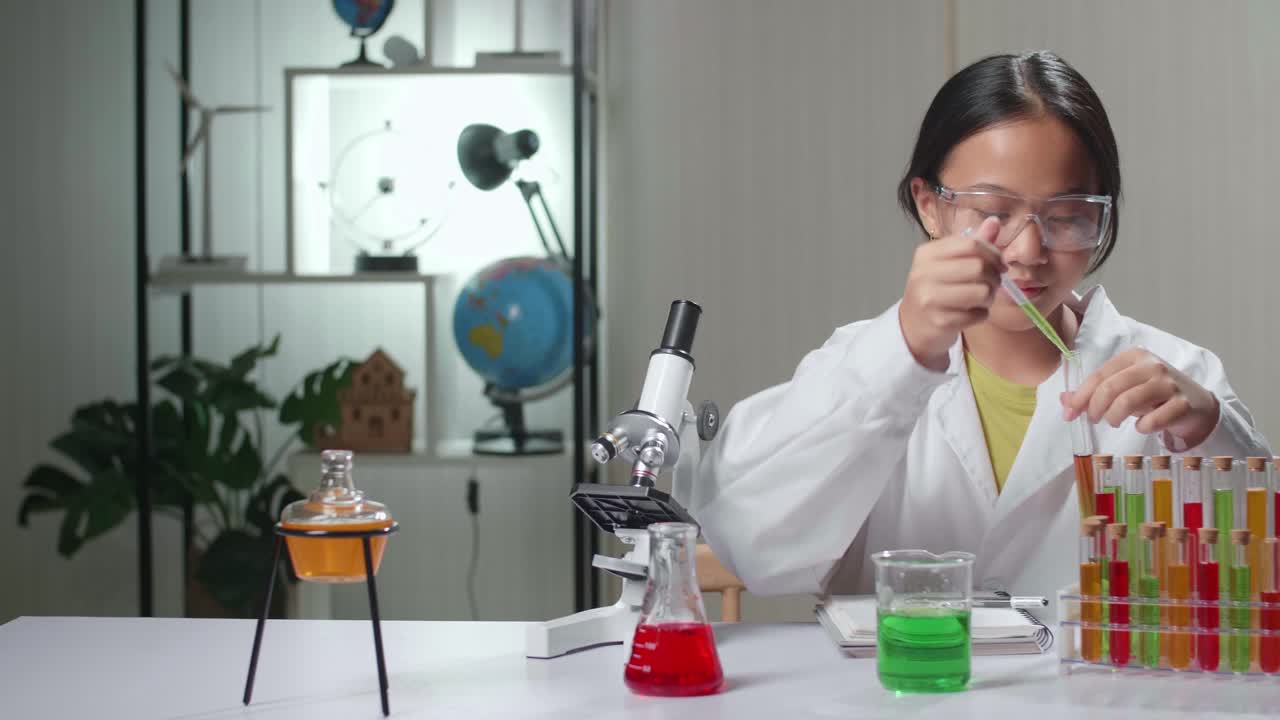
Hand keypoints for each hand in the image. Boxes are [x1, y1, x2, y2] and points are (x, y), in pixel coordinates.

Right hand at [899, 217, 1005, 369]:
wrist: (912, 325)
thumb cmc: (935, 289)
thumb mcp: (948, 262)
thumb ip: (973, 244)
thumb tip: (994, 221)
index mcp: (927, 254)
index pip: (971, 244)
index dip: (993, 253)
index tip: (1000, 264)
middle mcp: (924, 274)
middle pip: (979, 267)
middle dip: (994, 277)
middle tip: (992, 283)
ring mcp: (930, 299)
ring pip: (982, 292)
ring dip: (989, 297)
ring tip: (981, 299)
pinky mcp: (939, 321)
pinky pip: (978, 315)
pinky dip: (981, 315)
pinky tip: (970, 313)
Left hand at [1060, 347, 1219, 447]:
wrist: (1196, 405)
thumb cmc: (1154, 395)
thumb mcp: (1125, 388)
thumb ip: (1095, 392)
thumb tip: (1064, 399)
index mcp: (1134, 356)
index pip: (1099, 375)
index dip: (1080, 396)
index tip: (1069, 414)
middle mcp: (1152, 365)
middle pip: (1110, 387)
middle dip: (1095, 408)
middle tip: (1094, 420)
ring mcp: (1169, 383)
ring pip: (1128, 401)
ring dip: (1114, 417)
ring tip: (1114, 422)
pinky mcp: (1182, 403)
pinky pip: (1153, 419)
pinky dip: (1142, 427)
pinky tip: (1142, 426)